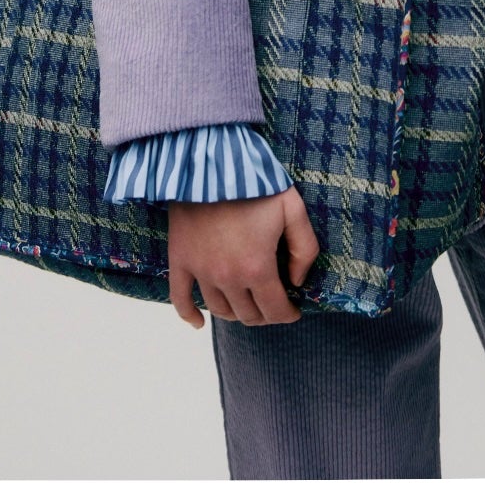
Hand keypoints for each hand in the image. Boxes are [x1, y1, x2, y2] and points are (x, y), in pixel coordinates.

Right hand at [165, 185, 318, 327]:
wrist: (208, 161)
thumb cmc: (254, 183)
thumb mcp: (293, 209)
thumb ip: (305, 249)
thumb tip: (297, 281)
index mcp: (257, 268)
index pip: (275, 311)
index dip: (288, 314)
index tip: (293, 309)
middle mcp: (227, 277)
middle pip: (248, 315)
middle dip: (265, 314)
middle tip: (271, 302)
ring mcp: (200, 270)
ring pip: (220, 310)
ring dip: (236, 312)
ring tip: (246, 302)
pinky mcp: (180, 259)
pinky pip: (180, 298)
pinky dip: (189, 315)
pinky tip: (199, 322)